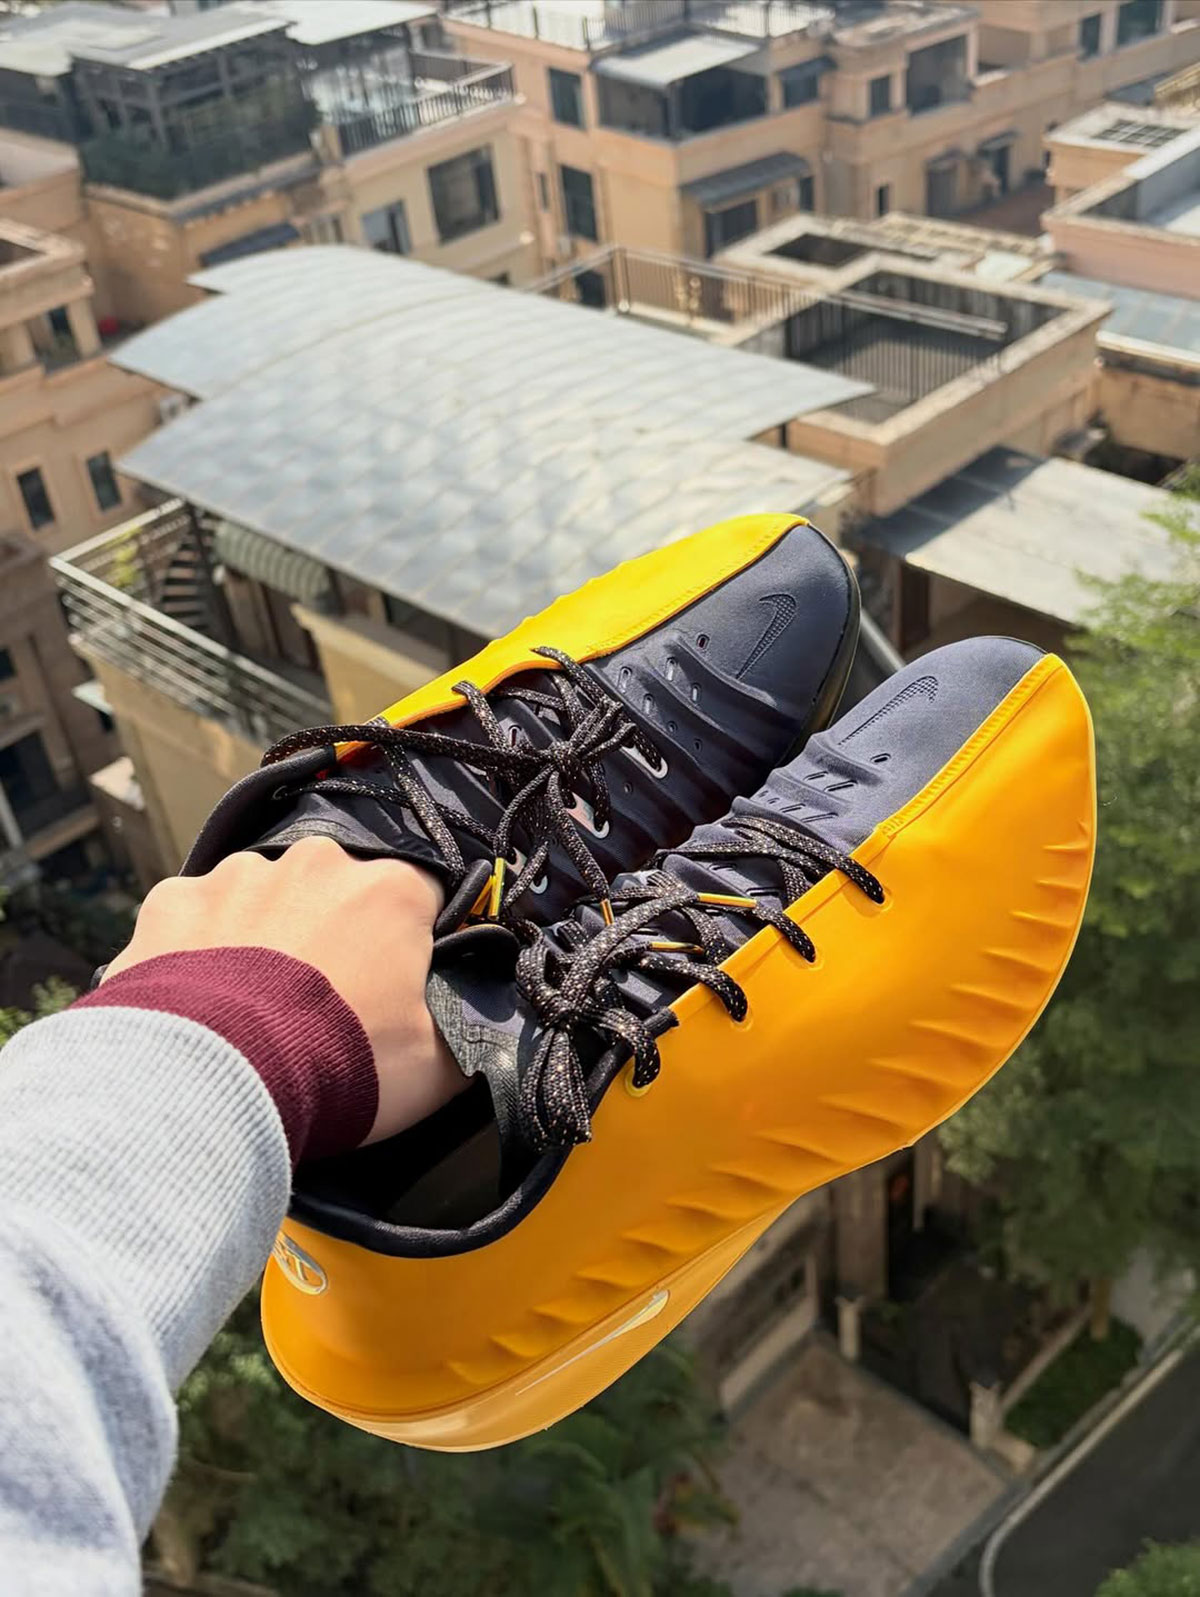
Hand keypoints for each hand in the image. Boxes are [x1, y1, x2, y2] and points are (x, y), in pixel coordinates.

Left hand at [104, 838, 462, 1144]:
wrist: (215, 1083)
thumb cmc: (341, 1067)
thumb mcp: (438, 1067)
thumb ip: (467, 1030)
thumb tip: (482, 1025)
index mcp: (391, 890)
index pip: (424, 897)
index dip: (416, 942)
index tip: (400, 985)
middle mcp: (317, 863)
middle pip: (340, 890)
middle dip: (336, 933)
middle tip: (324, 1003)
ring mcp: (238, 876)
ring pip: (265, 897)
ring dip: (266, 936)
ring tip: (255, 1008)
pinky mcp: (172, 900)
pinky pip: (195, 916)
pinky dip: (198, 949)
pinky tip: (200, 1001)